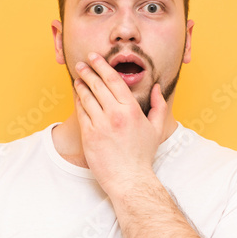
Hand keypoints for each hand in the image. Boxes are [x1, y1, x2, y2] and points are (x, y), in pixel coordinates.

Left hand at [73, 52, 167, 197]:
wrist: (129, 180)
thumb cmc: (143, 155)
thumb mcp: (156, 129)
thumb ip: (159, 105)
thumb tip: (156, 87)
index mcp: (132, 110)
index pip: (113, 80)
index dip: (101, 66)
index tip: (94, 57)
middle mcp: (115, 115)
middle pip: (97, 85)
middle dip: (87, 71)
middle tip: (81, 64)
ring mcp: (100, 126)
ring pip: (86, 98)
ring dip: (80, 85)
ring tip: (78, 79)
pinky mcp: (89, 136)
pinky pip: (80, 114)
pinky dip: (77, 102)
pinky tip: (77, 97)